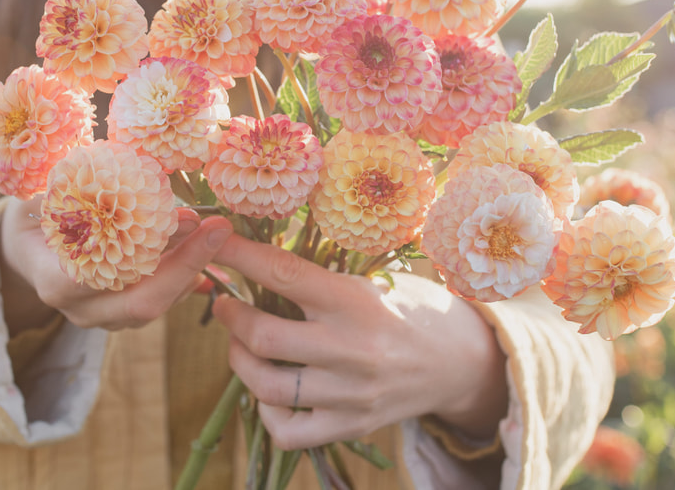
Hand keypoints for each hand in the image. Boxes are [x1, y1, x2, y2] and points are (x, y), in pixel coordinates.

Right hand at [0, 194, 231, 331]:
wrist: (27, 247)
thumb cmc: (33, 212)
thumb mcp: (41, 190)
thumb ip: (73, 180)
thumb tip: (121, 156)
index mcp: (53, 280)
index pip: (103, 278)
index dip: (150, 252)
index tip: (187, 218)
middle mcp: (80, 308)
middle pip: (142, 302)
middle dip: (186, 265)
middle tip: (218, 227)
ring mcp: (103, 317)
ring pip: (158, 305)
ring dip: (192, 269)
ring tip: (218, 232)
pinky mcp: (123, 315)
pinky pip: (162, 302)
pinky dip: (188, 276)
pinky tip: (208, 248)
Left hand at [211, 233, 506, 449]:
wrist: (460, 362)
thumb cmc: (410, 309)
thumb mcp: (372, 281)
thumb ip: (320, 279)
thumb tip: (254, 260)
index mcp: (357, 301)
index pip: (283, 273)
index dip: (239, 256)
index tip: (214, 243)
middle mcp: (352, 349)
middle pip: (263, 336)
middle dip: (231, 315)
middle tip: (226, 303)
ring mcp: (350, 394)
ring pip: (266, 385)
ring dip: (239, 360)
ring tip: (240, 343)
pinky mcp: (350, 426)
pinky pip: (287, 430)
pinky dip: (265, 411)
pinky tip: (268, 390)